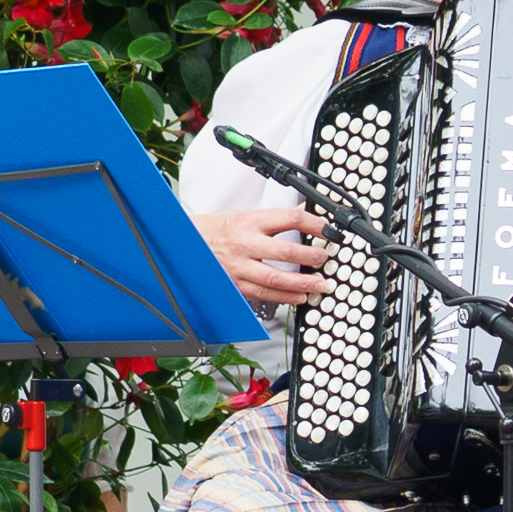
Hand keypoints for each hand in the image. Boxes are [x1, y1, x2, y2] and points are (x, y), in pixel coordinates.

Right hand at [201, 204, 330, 310]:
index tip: (328, 230)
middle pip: (285, 250)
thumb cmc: (214, 229)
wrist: (184, 245)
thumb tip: (304, 214)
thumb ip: (274, 218)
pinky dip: (284, 297)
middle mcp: (245, 243)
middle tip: (326, 259)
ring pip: (276, 278)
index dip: (314, 224)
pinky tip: (299, 297)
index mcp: (249, 221)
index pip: (289, 218)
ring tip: (319, 285)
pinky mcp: (236, 284)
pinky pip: (264, 293)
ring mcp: (240, 266)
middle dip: (311, 256)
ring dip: (302, 283)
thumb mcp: (243, 215)